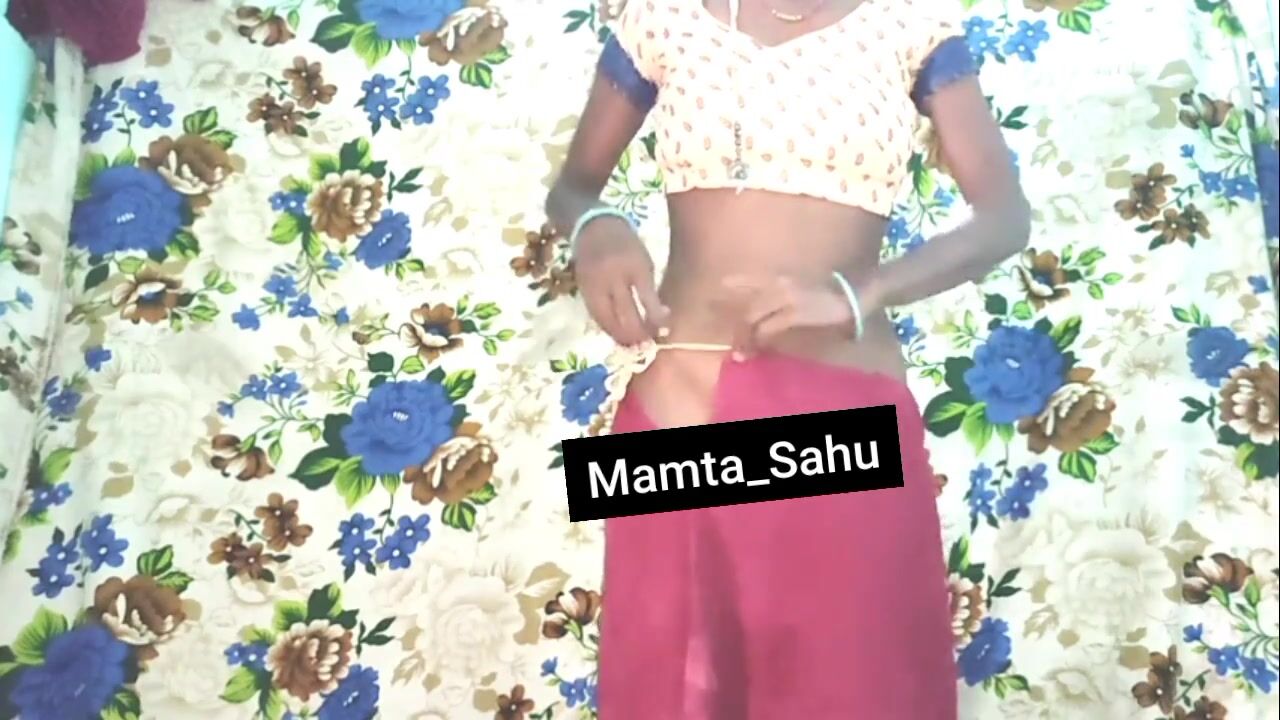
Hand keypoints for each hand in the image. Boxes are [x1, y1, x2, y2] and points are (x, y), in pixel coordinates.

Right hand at [574, 215, 669, 345]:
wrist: (591, 225)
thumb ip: (649, 290)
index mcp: (634, 265)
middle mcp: (613, 275)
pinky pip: (595, 314)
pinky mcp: (582, 289)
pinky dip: (606, 327)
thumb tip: (660, 319)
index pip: (646, 299)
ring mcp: (594, 283)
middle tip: (646, 346)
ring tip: (631, 346)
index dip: (655, 319)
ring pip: (606, 318)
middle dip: (636, 334)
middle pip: (624, 313)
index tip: (662, 332)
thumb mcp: (644, 260)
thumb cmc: (625, 244)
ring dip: (619, 336)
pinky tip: (615, 334)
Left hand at [718, 273, 872, 356]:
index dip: (734, 283)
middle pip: (749, 306)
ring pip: (754, 317)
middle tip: (733, 344)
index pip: (750, 279)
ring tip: (741, 353)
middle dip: (737, 327)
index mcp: (780, 278)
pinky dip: (761, 340)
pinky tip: (759, 349)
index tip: (719, 287)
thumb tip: (764, 308)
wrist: (850, 295)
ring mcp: (786, 299)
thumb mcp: (801, 287)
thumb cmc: (827, 292)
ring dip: (746, 338)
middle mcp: (779, 285)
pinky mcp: (795, 313)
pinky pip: (769, 328)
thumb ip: (781, 295)